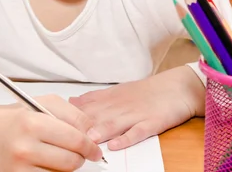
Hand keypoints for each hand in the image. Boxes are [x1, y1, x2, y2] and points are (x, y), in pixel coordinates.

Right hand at [0, 95, 103, 171]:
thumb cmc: (16, 117)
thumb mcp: (44, 103)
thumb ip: (72, 114)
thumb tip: (92, 132)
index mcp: (33, 123)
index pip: (75, 139)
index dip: (90, 146)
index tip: (95, 149)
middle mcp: (24, 147)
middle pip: (71, 161)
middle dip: (81, 157)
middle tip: (82, 152)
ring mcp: (19, 167)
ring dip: (67, 166)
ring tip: (61, 154)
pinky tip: (49, 162)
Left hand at [69, 66, 205, 150]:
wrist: (178, 87)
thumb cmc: (148, 92)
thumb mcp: (118, 91)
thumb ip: (95, 98)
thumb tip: (71, 101)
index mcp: (111, 99)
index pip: (85, 107)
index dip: (69, 117)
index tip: (52, 124)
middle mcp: (120, 106)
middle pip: (97, 117)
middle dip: (81, 128)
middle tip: (65, 137)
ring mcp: (136, 114)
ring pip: (114, 124)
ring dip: (100, 131)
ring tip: (87, 140)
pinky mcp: (152, 123)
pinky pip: (138, 132)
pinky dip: (127, 139)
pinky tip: (116, 145)